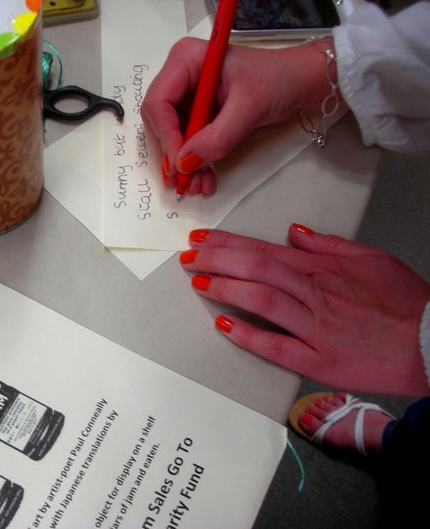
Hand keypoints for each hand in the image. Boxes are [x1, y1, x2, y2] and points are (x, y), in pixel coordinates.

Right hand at [142, 37, 332, 195]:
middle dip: (172, 153)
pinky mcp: (197, 111)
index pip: (158, 101)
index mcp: (188, 60)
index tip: (179, 163)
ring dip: (183, 163)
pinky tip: (205, 177)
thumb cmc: (280, 79)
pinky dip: (194, 161)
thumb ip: (216, 138)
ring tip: (198, 184)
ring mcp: (188, 94)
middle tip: (184, 180)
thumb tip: (185, 163)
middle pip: (159, 121)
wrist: (301, 81)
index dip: (165, 135)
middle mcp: (182, 75)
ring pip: (171, 135)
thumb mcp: (249, 108)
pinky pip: (186, 141)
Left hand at [180, 224, 429, 396]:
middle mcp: (314, 293)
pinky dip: (249, 335)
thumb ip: (329, 245)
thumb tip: (295, 232)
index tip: (202, 239)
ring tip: (199, 281)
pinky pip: (277, 347)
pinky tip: (224, 326)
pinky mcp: (320, 361)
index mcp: (322, 269)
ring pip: (262, 300)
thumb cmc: (404, 302)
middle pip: (256, 269)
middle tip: (188, 257)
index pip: (263, 249)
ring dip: (226, 289)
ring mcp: (315, 328)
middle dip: (217, 260)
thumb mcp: (371, 259)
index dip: (228, 243)